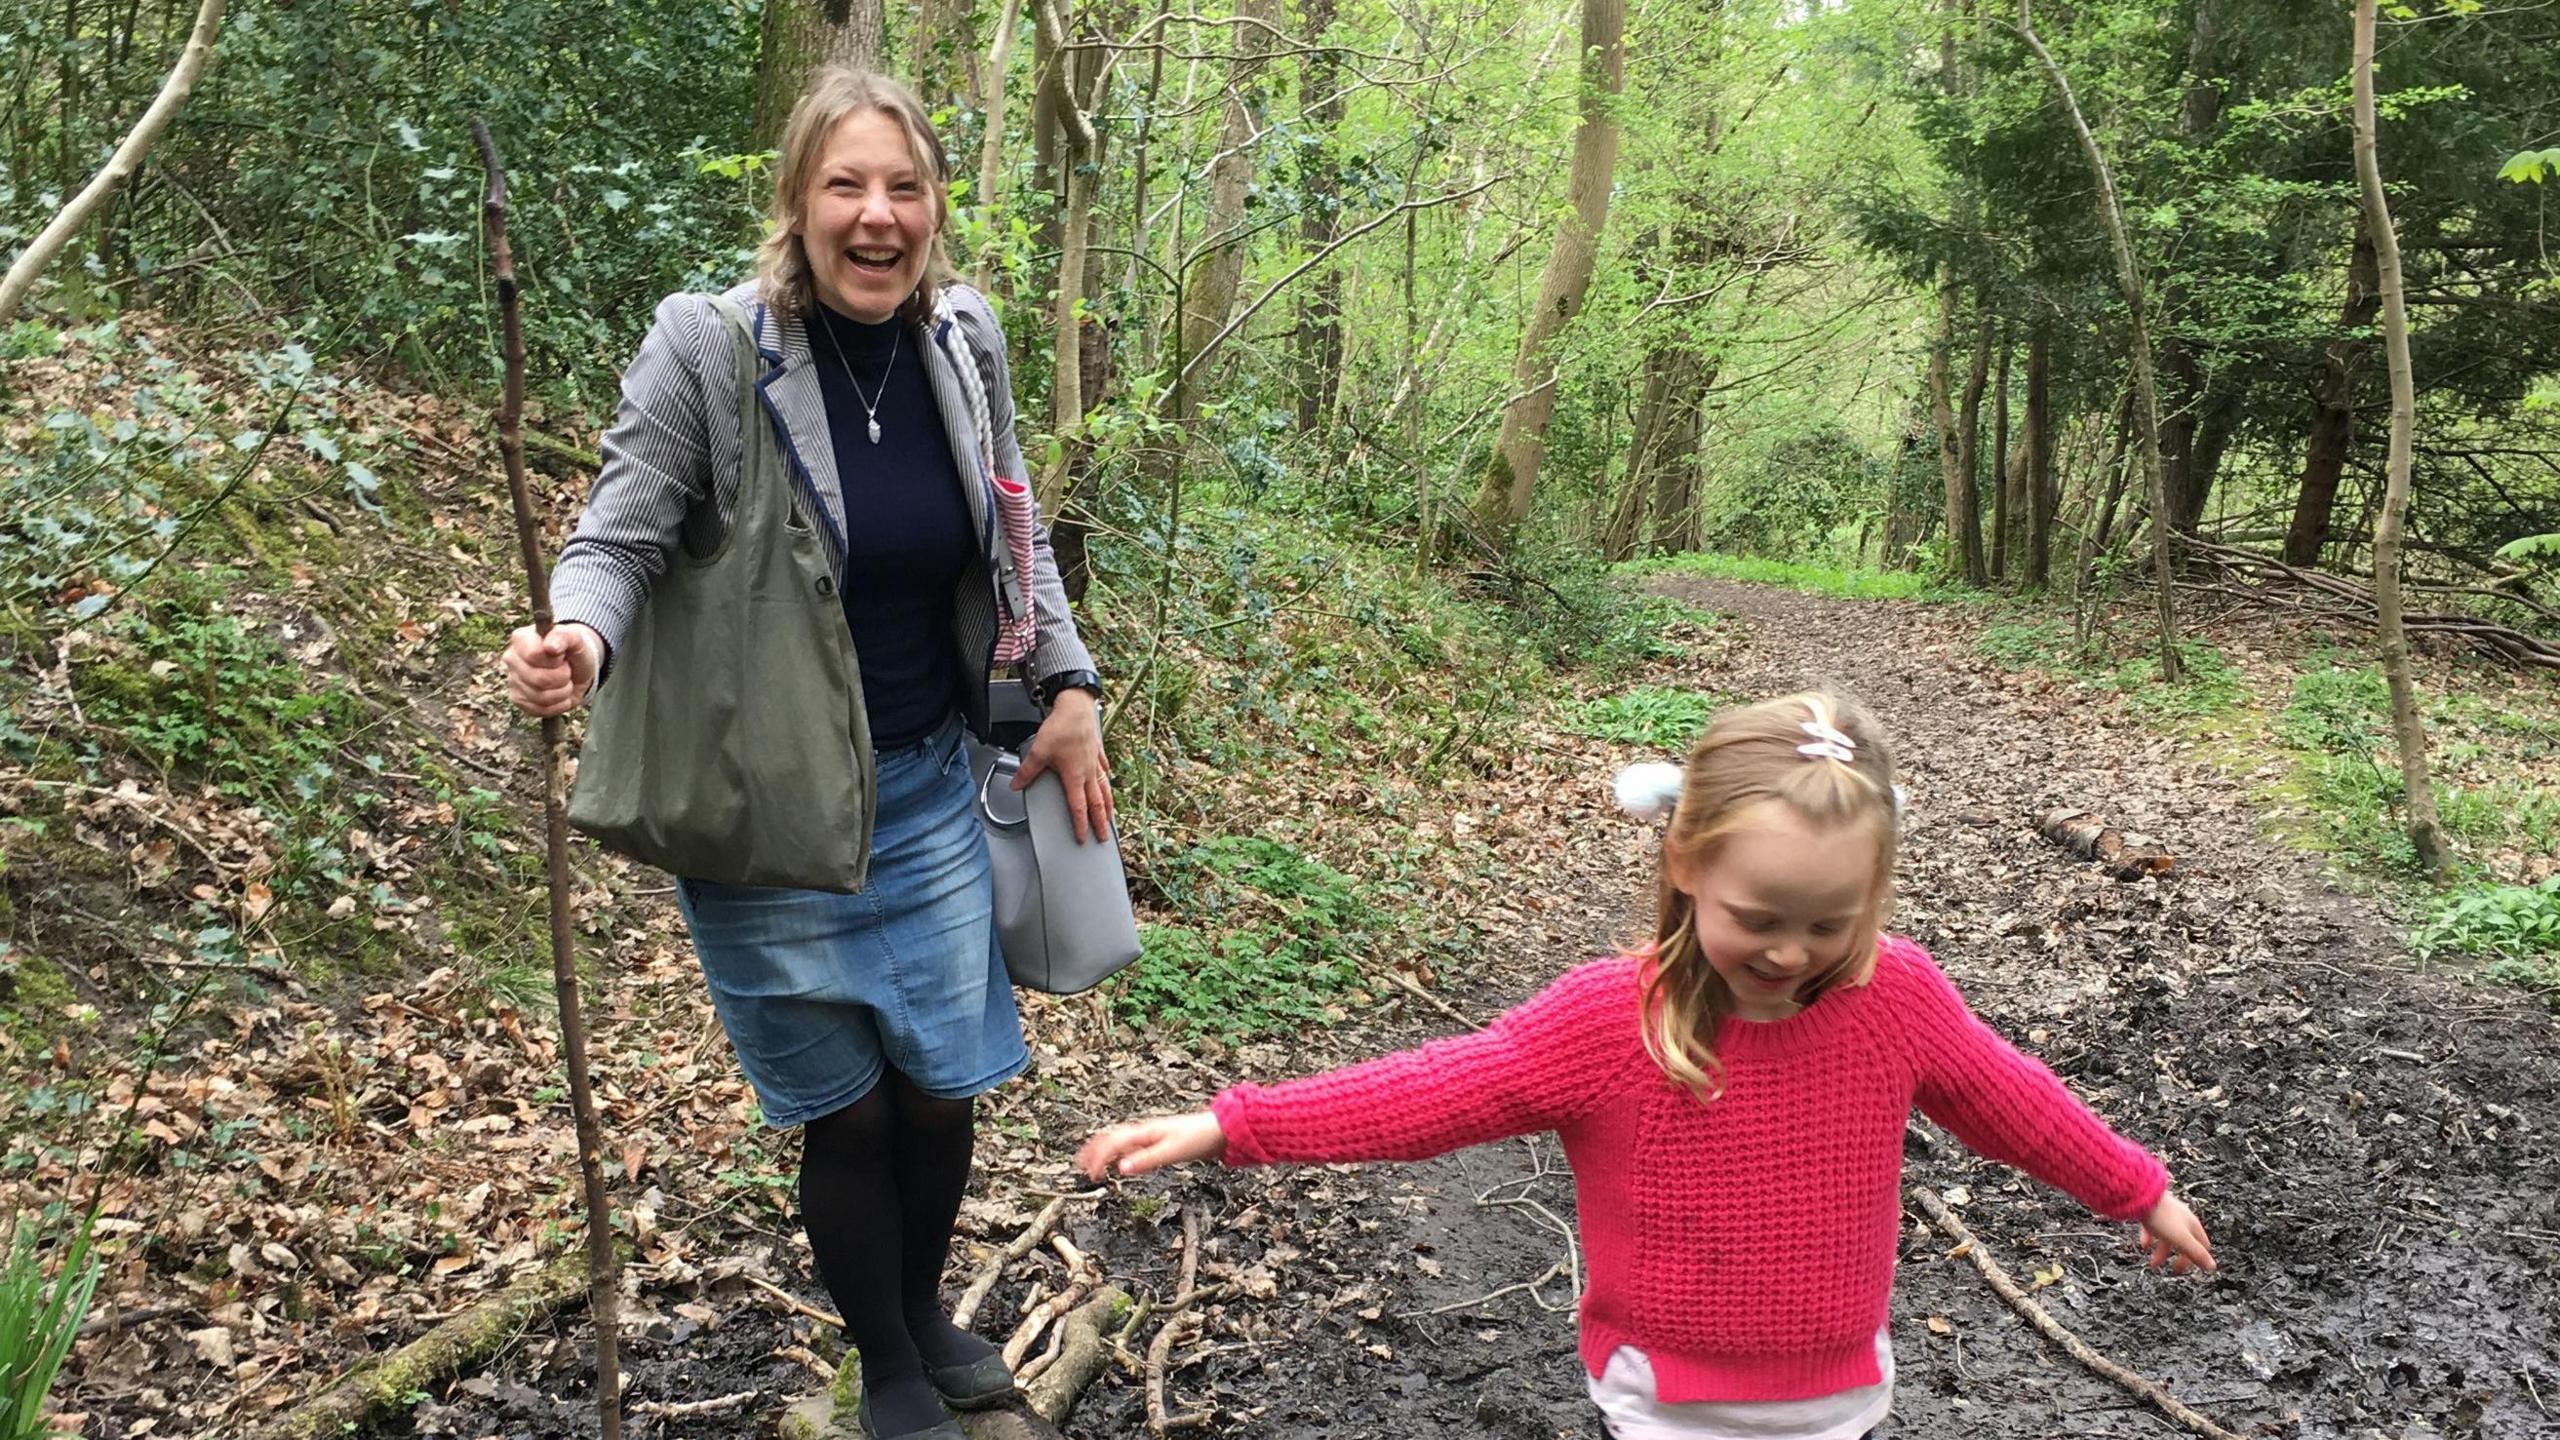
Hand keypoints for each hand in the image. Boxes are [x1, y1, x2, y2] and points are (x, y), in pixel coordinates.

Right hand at [502, 622, 600, 717]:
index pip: (534, 655)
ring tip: (565, 682)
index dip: (555, 660)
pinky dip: (558, 705)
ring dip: (562, 692)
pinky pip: (540, 710)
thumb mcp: (576, 640)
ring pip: (540, 697)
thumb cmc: (573, 653)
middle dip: (562, 677)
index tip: (562, 656)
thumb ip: (564, 636)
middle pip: (539, 679)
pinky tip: (560, 694)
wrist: (576, 671)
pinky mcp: (518, 700)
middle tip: (567, 670)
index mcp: (521, 639)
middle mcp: (511, 659)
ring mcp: (512, 681)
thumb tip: (550, 646)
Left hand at [1013, 687, 1111, 841]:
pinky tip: (1107, 780)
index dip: (1080, 825)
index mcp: (1074, 776)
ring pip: (1104, 789)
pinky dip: (1106, 778)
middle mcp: (1087, 772)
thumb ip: (1027, 771)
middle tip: (1103, 837)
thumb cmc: (1061, 727)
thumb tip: (1016, 785)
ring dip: (1107, 806)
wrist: (1076, 706)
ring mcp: (1095, 762)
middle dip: (1100, 823)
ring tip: (1110, 817)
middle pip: (1097, 803)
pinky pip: (1104, 769)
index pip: (1078, 808)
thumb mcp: (1039, 751)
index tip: (1083, 838)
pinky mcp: (1097, 751)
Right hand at [1078, 1111, 1224, 1179]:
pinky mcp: (1157, 1140)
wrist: (1220, 1129)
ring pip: (1119, 1138)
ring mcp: (1150, 1134)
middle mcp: (1144, 1130)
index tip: (1090, 1175)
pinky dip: (1118, 1150)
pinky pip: (1130, 1142)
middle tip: (1080, 1165)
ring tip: (1091, 1160)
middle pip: (1110, 1137)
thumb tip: (1121, 1169)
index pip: (1113, 1143)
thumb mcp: (1172, 1152)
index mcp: (1144, 1132)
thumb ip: (1147, 1160)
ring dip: (1103, 1148)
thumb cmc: (1198, 1138)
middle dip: (1093, 1150)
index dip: (1099, 1158)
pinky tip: (1120, 1159)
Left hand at [2137, 1191, 2215, 1273]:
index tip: (2186, 1270)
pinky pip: (2154, 1228)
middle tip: (2171, 1269)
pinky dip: (2150, 1239)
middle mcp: (2182, 1218)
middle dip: (2178, 1257)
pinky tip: (2144, 1245)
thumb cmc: (2161, 1216)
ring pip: (2168, 1237)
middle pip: (2184, 1243)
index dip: (2196, 1260)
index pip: (2202, 1246)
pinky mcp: (2153, 1211)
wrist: (2140, 1195)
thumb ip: (2196, 1253)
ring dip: (2161, 1251)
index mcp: (2193, 1225)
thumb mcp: (2181, 1239)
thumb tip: (2212, 1267)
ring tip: (2152, 1263)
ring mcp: (2167, 1214)